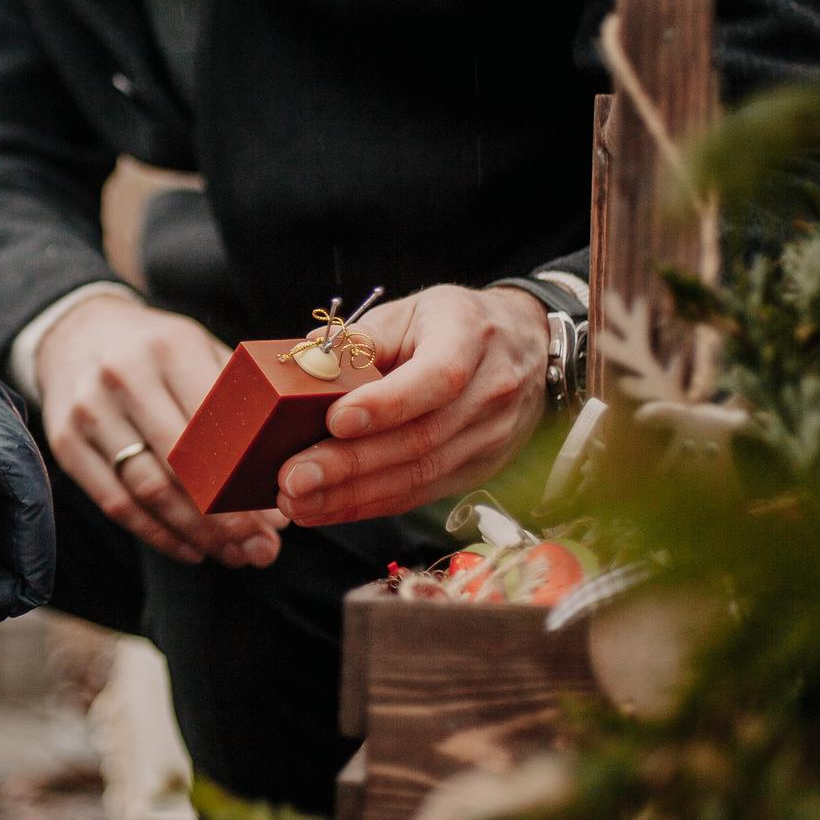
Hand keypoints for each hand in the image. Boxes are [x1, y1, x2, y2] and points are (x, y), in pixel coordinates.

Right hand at [31, 293, 286, 568]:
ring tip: (233, 555)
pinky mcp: (65, 443)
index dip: (246, 476)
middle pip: (181, 466)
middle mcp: (123, 378)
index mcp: (169, 349)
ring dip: (196, 534)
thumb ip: (238, 392)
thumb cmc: (154, 347)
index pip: (213, 425)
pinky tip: (190, 549)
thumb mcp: (196, 346)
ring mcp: (89, 413)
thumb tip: (289, 461)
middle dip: (227, 519)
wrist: (75, 331)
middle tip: (262, 550)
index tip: (277, 512)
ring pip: (148, 492)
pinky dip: (156, 534)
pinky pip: (114, 503)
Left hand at [275, 284, 549, 525]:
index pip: (436, 378)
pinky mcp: (478, 469)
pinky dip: (367, 504)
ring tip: (297, 500)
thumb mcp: (414, 310)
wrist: (526, 344)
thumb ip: (363, 338)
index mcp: (472, 338)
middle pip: (420, 439)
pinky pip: (419, 493)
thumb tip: (306, 364)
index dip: (386, 403)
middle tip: (293, 477)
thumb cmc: (456, 323)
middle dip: (350, 464)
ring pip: (418, 475)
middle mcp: (491, 393)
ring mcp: (490, 438)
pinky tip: (324, 509)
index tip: (335, 420)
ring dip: (351, 494)